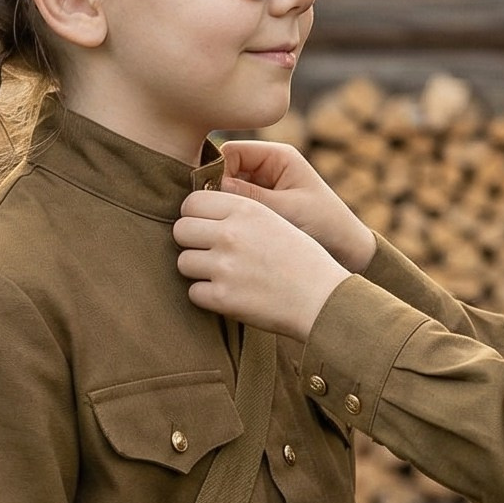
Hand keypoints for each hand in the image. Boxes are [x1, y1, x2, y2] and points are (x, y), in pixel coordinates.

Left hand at [175, 188, 349, 339]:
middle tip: (212, 254)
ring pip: (183, 262)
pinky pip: (193, 292)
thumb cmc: (302, 260)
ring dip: (199, 271)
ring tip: (225, 276)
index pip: (191, 203)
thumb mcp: (274, 219)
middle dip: (192, 242)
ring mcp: (224, 266)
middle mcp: (230, 233)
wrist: (322, 299)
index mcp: (245, 209)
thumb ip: (238, 212)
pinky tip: (231, 294)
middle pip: (180, 230)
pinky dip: (208, 296)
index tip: (206, 227)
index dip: (195, 216)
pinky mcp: (222, 297)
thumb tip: (196, 210)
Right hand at [219, 141, 377, 273]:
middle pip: (224, 170)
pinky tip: (226, 234)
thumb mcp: (287, 210)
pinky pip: (236, 207)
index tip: (206, 198)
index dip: (214, 171)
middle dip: (215, 190)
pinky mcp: (261, 207)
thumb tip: (208, 188)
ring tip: (217, 227)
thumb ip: (249, 198)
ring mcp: (263, 187)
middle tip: (208, 215)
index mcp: (278, 156)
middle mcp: (268, 167)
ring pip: (226, 191)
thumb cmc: (325, 226)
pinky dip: (229, 218)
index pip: (230, 152)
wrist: (349, 251)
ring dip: (222, 207)